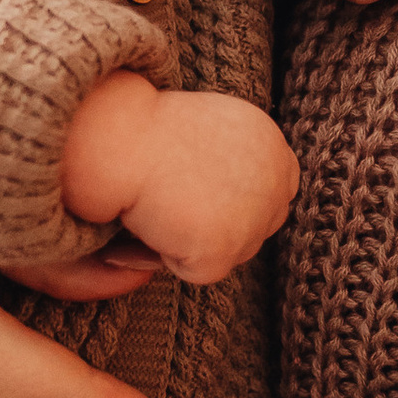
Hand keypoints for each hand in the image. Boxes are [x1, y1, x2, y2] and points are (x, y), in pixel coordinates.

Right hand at [93, 85, 297, 286]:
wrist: (120, 138)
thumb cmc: (146, 126)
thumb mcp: (209, 127)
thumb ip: (232, 160)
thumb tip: (227, 202)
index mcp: (271, 146)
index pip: (277, 187)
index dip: (243, 197)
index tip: (207, 196)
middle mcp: (275, 183)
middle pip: (257, 227)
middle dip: (222, 225)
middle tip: (175, 207)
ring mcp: (253, 221)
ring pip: (225, 251)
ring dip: (191, 238)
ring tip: (157, 205)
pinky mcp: (222, 252)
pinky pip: (194, 270)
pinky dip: (163, 254)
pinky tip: (145, 221)